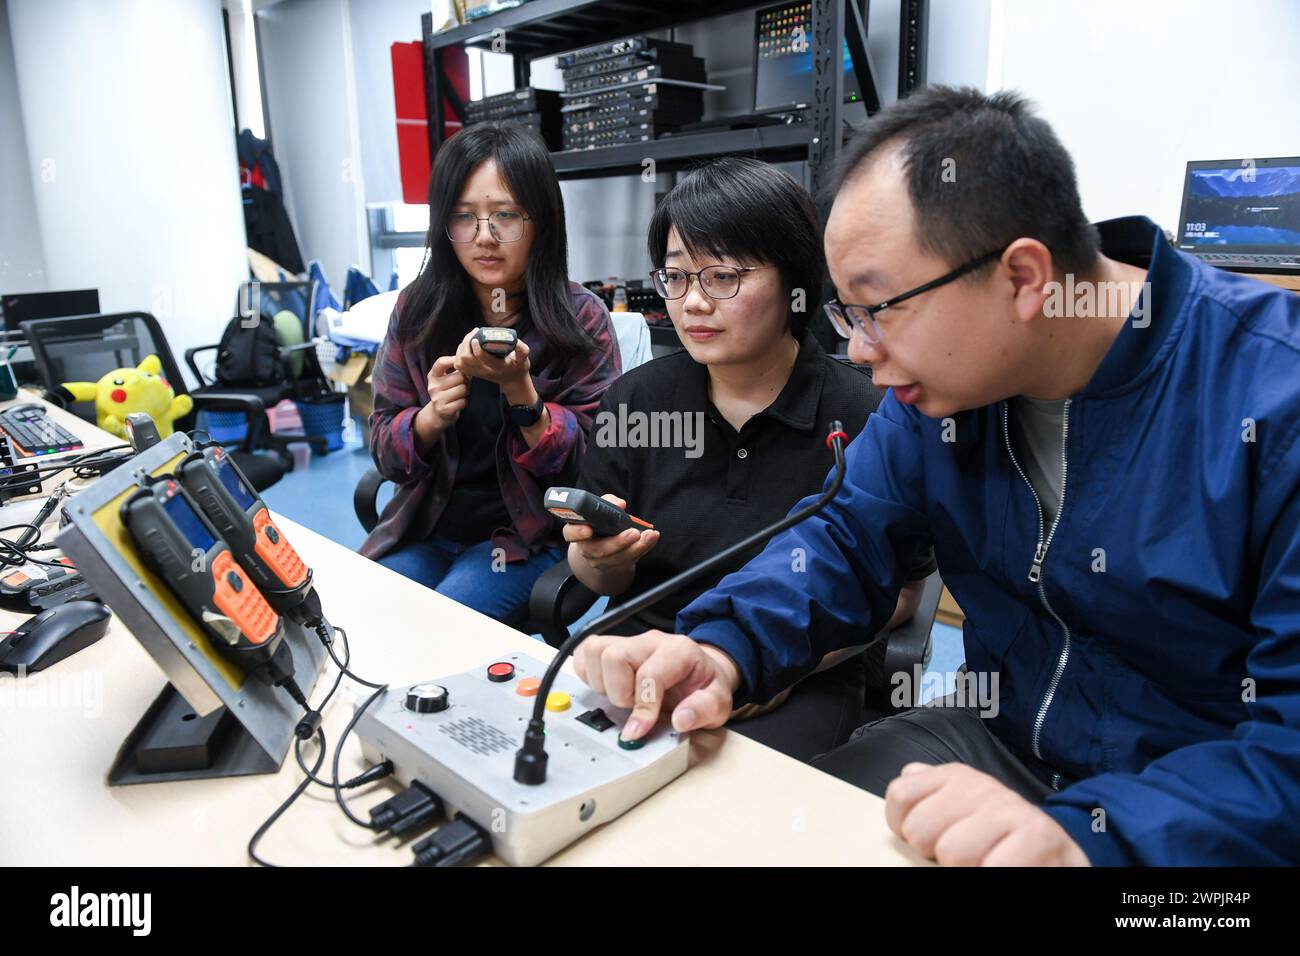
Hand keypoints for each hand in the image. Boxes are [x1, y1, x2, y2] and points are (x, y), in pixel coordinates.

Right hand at [419, 355, 467, 433]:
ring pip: (463, 389)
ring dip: (467, 392)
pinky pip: (463, 401)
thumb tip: (472, 362)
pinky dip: (465, 402)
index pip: (441, 362)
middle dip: (466, 381)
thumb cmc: (448, 391)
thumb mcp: (447, 379)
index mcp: (433, 376)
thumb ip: (458, 369)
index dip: (453, 360)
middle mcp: (433, 386)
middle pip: (460, 377)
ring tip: (461, 394)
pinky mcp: (444, 410)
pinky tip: (459, 402)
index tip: (463, 363)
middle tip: (464, 385)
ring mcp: (437, 399)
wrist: (439, 413)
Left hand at [452, 326, 530, 389]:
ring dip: (462, 346)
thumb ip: (522, 350)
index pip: (484, 360)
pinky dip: (458, 353)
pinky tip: (466, 345)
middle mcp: (485, 371)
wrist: (512, 380)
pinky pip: (458, 363)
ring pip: (460, 361)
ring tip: (472, 337)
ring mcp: (477, 373)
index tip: (477, 338)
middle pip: (467, 358)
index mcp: (498, 367)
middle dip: (467, 343)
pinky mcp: (471, 372)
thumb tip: (515, 340)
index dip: (478, 349)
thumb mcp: (524, 359)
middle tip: (475, 332)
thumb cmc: (518, 367)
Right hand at [562, 495, 659, 570]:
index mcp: (576, 531)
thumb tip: (619, 504)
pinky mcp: (616, 566)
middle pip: (600, 550)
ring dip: (637, 547)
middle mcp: (586, 549)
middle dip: (618, 542)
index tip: (588, 529)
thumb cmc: (597, 522)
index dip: (577, 532)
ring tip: (650, 535)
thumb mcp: (598, 509)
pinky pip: (630, 560)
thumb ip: (607, 503)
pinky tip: (652, 539)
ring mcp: (600, 561)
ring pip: (618, 558)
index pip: (570, 533)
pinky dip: (643, 548)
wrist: (598, 547)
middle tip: (634, 533)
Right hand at [573, 631, 739, 740]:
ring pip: (594, 651)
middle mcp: (649, 641)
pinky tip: (608, 688)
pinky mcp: (610, 646)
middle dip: (618, 692)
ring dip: (602, 684)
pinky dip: (588, 675)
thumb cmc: (704, 687)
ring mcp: (628, 641)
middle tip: (633, 707)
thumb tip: (680, 720)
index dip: (642, 707)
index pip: (649, 674)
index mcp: (678, 651)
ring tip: (623, 697)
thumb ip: (703, 710)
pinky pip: (584, 653)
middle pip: (614, 656)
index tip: (637, 731)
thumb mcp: (719, 703)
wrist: (699, 673)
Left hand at [884, 763, 1090, 865]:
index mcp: (955, 776)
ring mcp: (1009, 808)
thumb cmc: (1000, 835)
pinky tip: (1004, 867)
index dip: (906, 828)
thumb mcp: (964, 806)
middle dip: (936, 854)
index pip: (901, 794)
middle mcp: (979, 786)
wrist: (1060, 853)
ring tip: (985, 862)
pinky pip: (991, 867)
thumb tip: (907, 776)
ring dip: (966, 869)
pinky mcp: (1037, 836)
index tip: (928, 841)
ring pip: (952, 853)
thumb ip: (931, 792)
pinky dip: (991, 874)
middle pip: (920, 830)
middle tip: (964, 856)